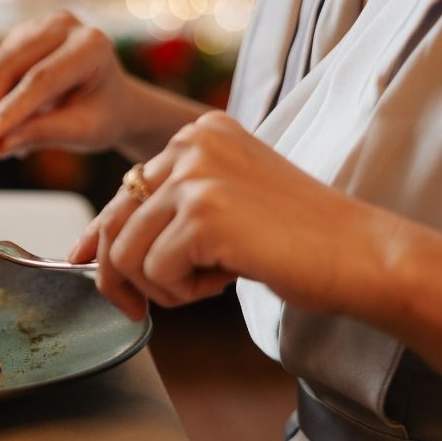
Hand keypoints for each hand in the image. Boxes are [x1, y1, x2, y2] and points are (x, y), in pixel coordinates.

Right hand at [0, 12, 135, 157]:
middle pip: (10, 66)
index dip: (11, 109)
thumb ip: (42, 134)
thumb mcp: (82, 131)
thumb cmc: (102, 115)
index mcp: (91, 45)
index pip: (42, 79)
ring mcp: (39, 26)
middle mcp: (63, 25)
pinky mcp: (20, 35)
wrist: (111, 99)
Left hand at [69, 111, 397, 321]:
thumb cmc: (295, 238)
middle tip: (135, 307)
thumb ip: (166, 211)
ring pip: (126, 252)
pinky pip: (154, 272)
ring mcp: (195, 176)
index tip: (81, 260)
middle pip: (114, 219)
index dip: (98, 234)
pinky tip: (227, 277)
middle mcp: (189, 144)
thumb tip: (93, 246)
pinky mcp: (202, 214)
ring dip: (164, 285)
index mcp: (196, 133)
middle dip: (117, 274)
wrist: (361, 253)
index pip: (125, 189)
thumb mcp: (222, 205)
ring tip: (211, 279)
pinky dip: (185, 291)